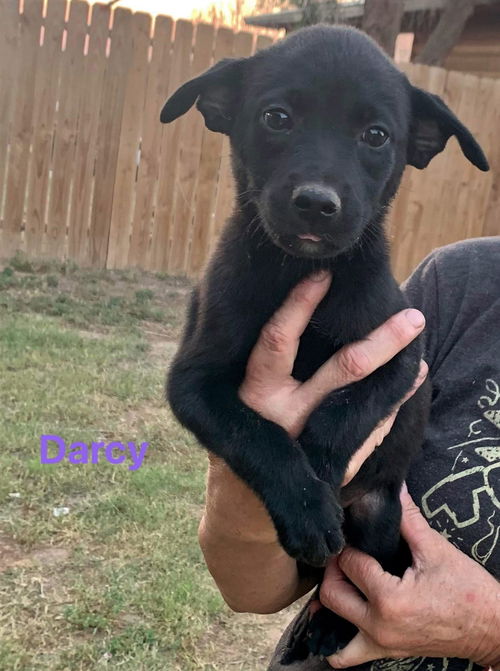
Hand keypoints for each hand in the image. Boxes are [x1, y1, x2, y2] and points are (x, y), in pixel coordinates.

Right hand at [239, 271, 427, 484]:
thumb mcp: (240, 393)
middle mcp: (288, 416)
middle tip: (413, 317)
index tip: (324, 274)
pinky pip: (373, 430)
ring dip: (399, 373)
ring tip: (419, 348)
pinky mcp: (335, 465)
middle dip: (383, 340)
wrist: (246, 497)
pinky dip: (392, 404)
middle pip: (344, 369)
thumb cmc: (246, 428)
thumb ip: (263, 359)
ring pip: (369, 400)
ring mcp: (315, 443)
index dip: (299, 305)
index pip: (278, 339)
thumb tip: (294, 308)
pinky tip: (408, 383)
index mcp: (257, 392)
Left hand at [320, 486, 499, 668]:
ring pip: (332, 622)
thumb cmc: (468, 590)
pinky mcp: (386, 652)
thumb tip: (395, 487)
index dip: (350, 544)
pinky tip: (344, 613)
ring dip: (332, 599)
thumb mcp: (436, 550)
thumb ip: (408, 518)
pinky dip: (338, 637)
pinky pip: (347, 653)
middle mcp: (378, 626)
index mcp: (389, 600)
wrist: (491, 628)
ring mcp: (380, 644)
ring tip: (347, 579)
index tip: (356, 533)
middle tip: (348, 552)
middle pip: (332, 593)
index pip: (350, 563)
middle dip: (335, 568)